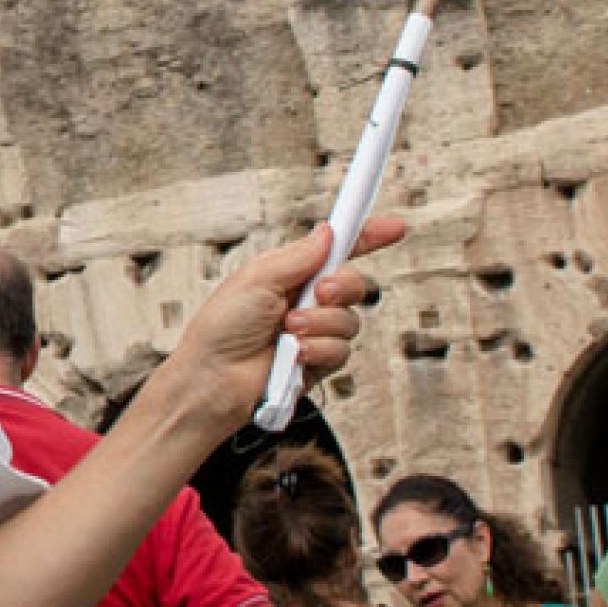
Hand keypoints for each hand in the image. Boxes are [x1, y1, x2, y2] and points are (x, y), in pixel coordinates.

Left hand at [155, 218, 405, 434]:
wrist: (213, 379)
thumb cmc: (221, 328)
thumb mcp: (256, 278)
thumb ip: (298, 256)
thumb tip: (327, 232)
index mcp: (291, 274)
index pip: (337, 250)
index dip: (367, 236)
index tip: (394, 227)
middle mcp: (306, 301)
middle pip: (353, 285)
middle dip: (341, 287)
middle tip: (318, 293)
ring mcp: (314, 333)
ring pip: (350, 321)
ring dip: (320, 324)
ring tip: (289, 331)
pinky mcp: (318, 362)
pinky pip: (341, 351)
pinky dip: (319, 350)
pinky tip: (296, 354)